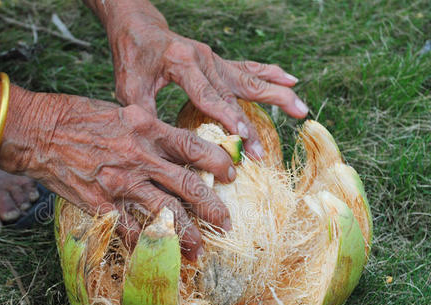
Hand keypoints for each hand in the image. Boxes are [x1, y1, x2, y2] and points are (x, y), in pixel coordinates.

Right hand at [0, 88, 235, 259]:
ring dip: (187, 233)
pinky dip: (145, 244)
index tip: (231, 174)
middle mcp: (139, 157)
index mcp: (146, 128)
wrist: (37, 131)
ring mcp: (120, 182)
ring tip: (201, 249)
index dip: (216, 162)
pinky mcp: (100, 203)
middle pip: (186, 185)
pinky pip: (129, 229)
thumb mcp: (121, 113)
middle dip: (212, 206)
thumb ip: (149, 130)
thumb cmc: (77, 116)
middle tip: (227, 223)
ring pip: (164, 212)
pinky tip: (158, 256)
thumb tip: (173, 146)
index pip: (193, 147)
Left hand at [105, 6, 308, 157]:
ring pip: (249, 79)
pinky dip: (270, 74)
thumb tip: (157, 145)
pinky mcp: (218, 61)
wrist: (138, 28)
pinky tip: (291, 81)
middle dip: (251, 124)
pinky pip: (248, 69)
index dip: (226, 117)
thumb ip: (145, 114)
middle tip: (263, 150)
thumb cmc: (132, 59)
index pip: (207, 95)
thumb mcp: (129, 88)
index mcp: (182, 63)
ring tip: (301, 109)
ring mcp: (214, 59)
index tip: (242, 137)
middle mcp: (204, 58)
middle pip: (234, 92)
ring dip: (276, 95)